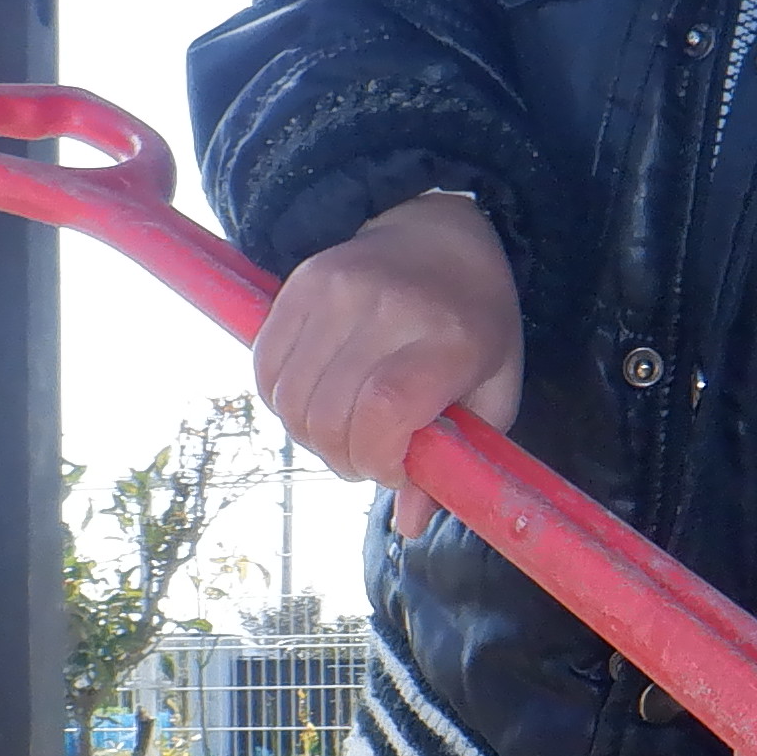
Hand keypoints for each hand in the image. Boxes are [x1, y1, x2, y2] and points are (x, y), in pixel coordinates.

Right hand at [256, 191, 519, 538]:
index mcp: (450, 336)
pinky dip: (284, 401)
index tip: (394, 468)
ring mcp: (334, 290)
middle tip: (371, 455)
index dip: (377, 458)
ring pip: (290, 400)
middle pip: (331, 414)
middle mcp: (386, 307)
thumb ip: (458, 460)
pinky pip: (265, 370)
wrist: (436, 231)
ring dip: (312, 435)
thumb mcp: (492, 390)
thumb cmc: (474, 322)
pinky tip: (319, 398)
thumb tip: (408, 524)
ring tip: (346, 427)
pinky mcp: (296, 285)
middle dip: (345, 458)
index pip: (384, 410)